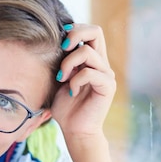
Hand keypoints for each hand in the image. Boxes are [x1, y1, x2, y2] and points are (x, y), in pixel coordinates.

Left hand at [51, 24, 115, 145]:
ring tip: (61, 79)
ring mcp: (106, 74)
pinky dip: (75, 81)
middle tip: (61, 49)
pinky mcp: (107, 86)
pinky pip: (89, 73)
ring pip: (88, 52)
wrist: (75, 131)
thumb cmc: (66, 107)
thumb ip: (61, 62)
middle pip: (96, 31)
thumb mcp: (59, 79)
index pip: (90, 31)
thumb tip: (53, 41)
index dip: (74, 30)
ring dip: (68, 63)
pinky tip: (71, 92)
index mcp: (92, 60)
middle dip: (75, 35)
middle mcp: (102, 64)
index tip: (59, 43)